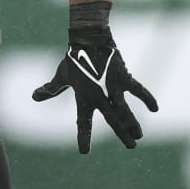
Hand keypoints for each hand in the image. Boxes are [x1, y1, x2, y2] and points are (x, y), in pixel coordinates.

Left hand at [32, 2, 157, 153]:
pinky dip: (147, 98)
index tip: (83, 151)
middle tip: (131, 146)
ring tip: (139, 135)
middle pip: (112, 119)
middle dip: (122, 134)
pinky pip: (138, 90)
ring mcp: (112, 86)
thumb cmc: (74, 57)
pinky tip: (155, 109)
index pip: (83, 122)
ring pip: (125, 109)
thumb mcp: (62, 75)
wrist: (89, 38)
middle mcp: (99, 95)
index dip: (83, 136)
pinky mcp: (123, 77)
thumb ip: (51, 89)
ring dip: (133, 123)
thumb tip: (34, 97)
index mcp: (84, 97)